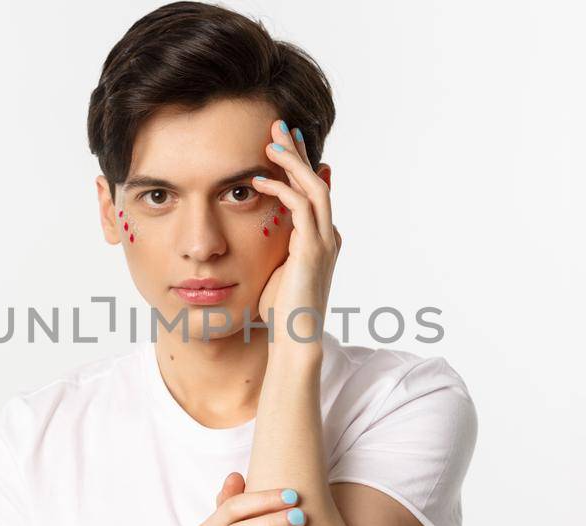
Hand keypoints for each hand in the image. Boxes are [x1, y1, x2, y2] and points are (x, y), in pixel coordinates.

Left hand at [251, 120, 339, 346]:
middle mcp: (328, 235)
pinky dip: (281, 189)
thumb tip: (261, 228)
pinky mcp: (312, 250)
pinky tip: (257, 180)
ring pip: (314, 186)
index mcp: (320, 238)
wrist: (296, 340)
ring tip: (271, 142)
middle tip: (279, 125)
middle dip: (299, 151)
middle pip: (318, 179)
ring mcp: (324, 241)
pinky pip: (300, 207)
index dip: (301, 163)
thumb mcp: (275, 269)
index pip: (314, 190)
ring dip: (293, 161)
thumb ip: (275, 245)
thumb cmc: (281, 312)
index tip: (282, 141)